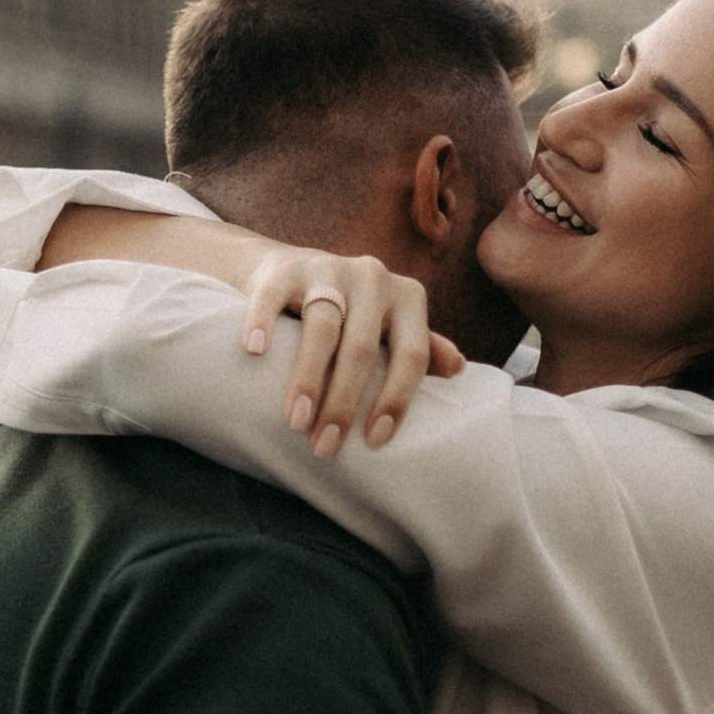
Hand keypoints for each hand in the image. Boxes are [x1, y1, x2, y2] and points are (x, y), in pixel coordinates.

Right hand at [237, 248, 465, 457]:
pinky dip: (262, 323)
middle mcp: (374, 277)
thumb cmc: (350, 314)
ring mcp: (328, 267)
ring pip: (322, 327)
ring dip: (308, 379)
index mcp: (407, 297)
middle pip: (363, 348)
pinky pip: (273, 296)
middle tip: (325, 446)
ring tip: (295, 422)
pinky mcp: (285, 267)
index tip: (375, 442)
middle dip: (344, 402)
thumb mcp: (389, 328)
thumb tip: (459, 368)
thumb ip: (420, 347)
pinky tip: (254, 352)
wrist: (289, 270)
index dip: (396, 399)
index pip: (412, 353)